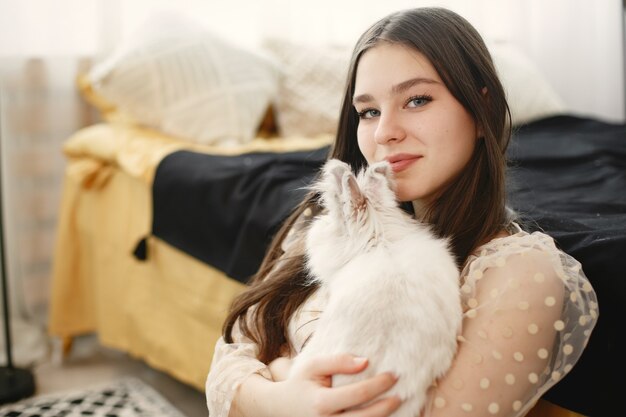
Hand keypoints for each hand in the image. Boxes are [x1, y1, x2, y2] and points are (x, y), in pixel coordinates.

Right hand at [271, 353, 400, 416]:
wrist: (280, 409)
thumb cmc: (301, 383)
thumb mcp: (313, 366)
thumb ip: (338, 361)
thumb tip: (365, 362)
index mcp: (321, 403)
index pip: (358, 394)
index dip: (379, 384)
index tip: (393, 375)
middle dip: (387, 406)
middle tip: (400, 394)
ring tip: (394, 407)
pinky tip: (380, 416)